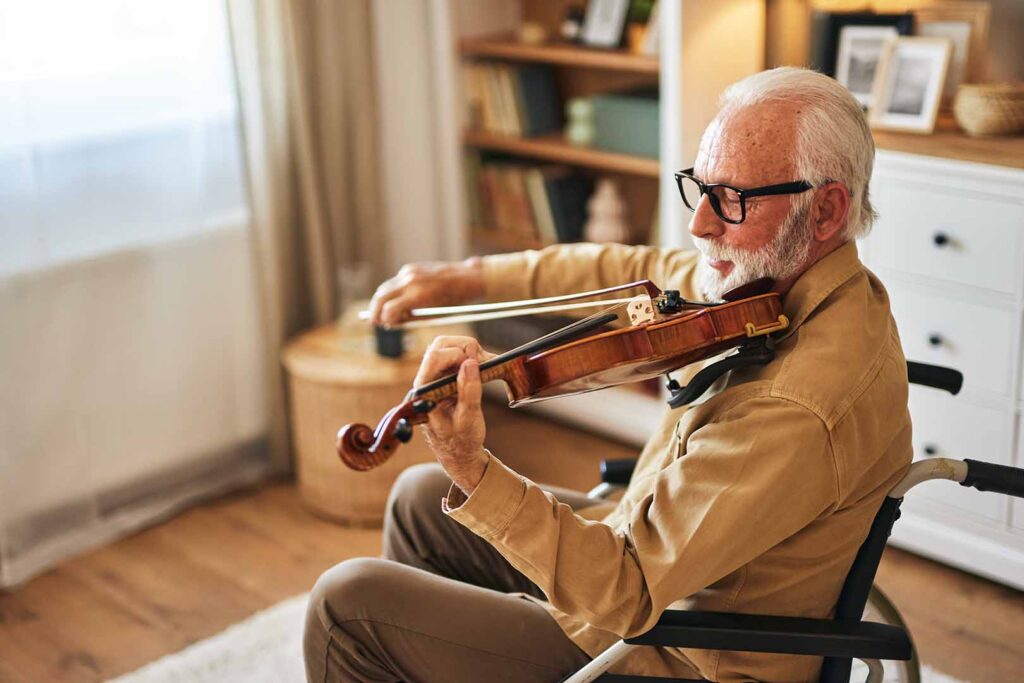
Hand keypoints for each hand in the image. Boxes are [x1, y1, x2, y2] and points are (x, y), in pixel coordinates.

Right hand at [369, 258, 484, 327]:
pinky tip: (397, 301)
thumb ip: (411, 317)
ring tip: (382, 313)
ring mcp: (409, 272)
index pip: (389, 310)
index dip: (385, 320)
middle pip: (381, 297)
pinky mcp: (410, 268)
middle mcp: (410, 281)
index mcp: (418, 295)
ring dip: (380, 301)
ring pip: (385, 288)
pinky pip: (395, 282)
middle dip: (375, 311)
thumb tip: (392, 321)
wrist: (466, 278)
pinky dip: (392, 292)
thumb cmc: (453, 301)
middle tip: (375, 322)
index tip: (386, 326)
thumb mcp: (432, 314)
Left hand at [414, 336, 495, 493]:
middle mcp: (427, 380)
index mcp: (425, 391)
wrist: (459, 453)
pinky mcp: (447, 378)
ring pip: (450, 347)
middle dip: (465, 347)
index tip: (477, 365)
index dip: (458, 355)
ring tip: (486, 366)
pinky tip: (485, 368)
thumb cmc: (461, 441)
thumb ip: (468, 392)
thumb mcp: (468, 420)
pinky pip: (458, 357)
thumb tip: (470, 363)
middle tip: (482, 362)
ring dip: (470, 351)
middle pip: (441, 345)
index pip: (435, 357)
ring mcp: (436, 378)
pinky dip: (473, 358)